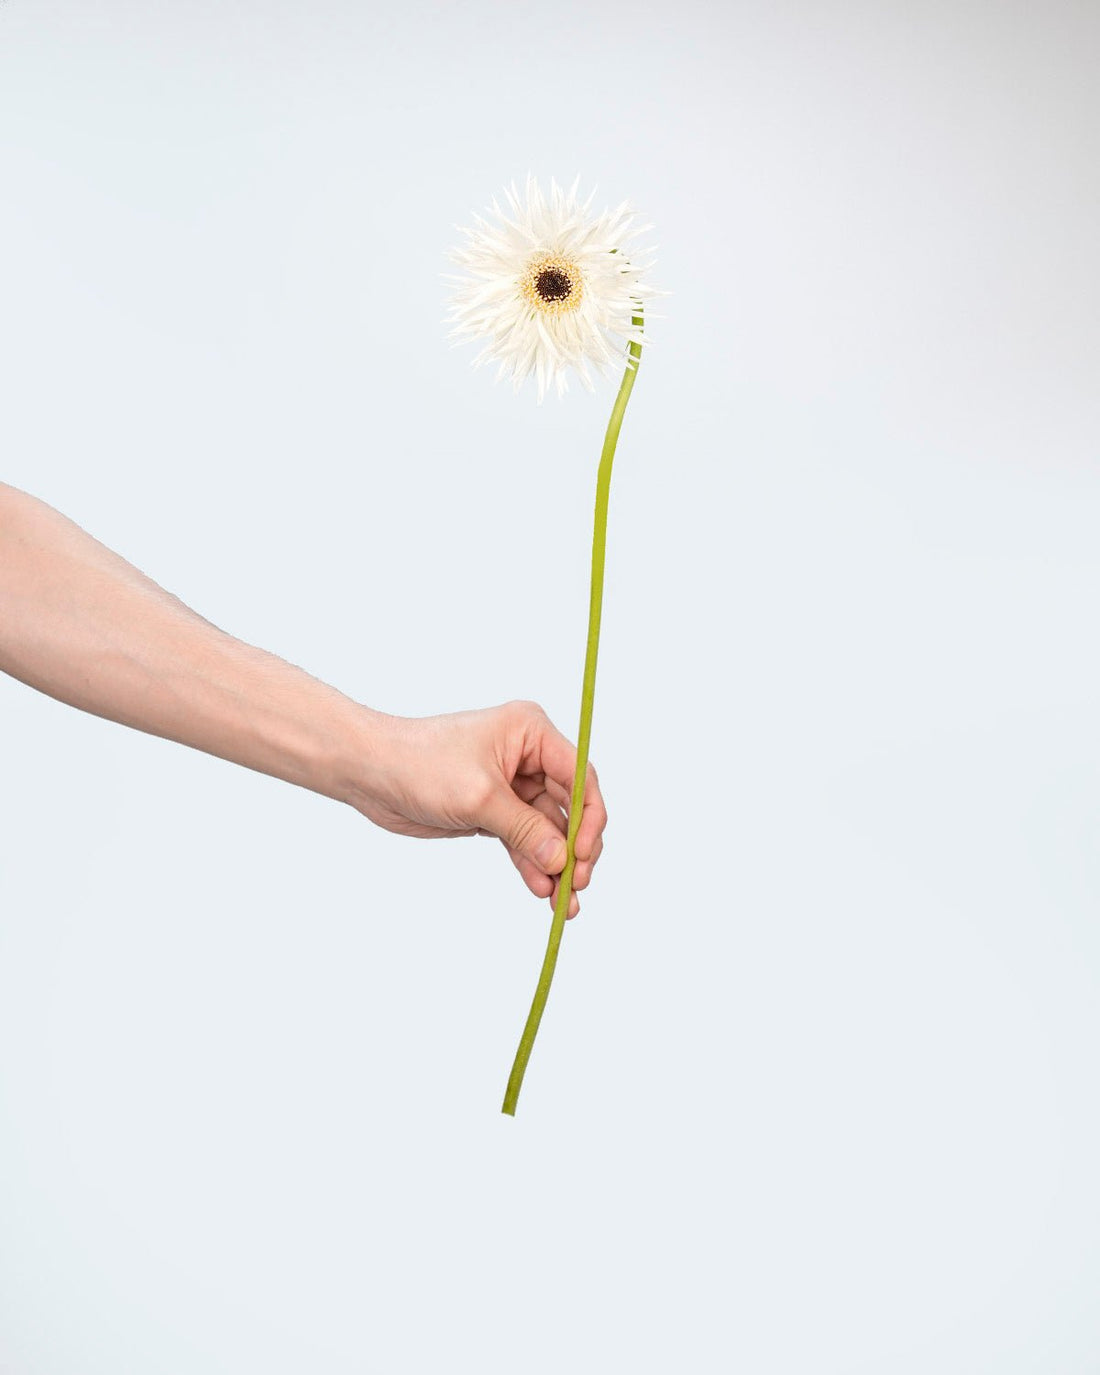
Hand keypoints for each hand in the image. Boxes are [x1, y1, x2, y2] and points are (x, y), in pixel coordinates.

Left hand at [348, 700, 606, 918]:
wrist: (368, 772)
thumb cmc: (419, 764)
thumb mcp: (479, 798)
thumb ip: (525, 830)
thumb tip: (562, 861)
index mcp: (530, 733)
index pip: (580, 776)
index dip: (589, 818)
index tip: (584, 855)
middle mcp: (527, 756)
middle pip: (569, 807)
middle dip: (574, 848)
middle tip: (577, 885)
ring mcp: (510, 786)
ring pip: (547, 830)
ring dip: (555, 864)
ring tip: (563, 903)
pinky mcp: (492, 811)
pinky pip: (524, 840)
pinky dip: (532, 864)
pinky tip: (541, 890)